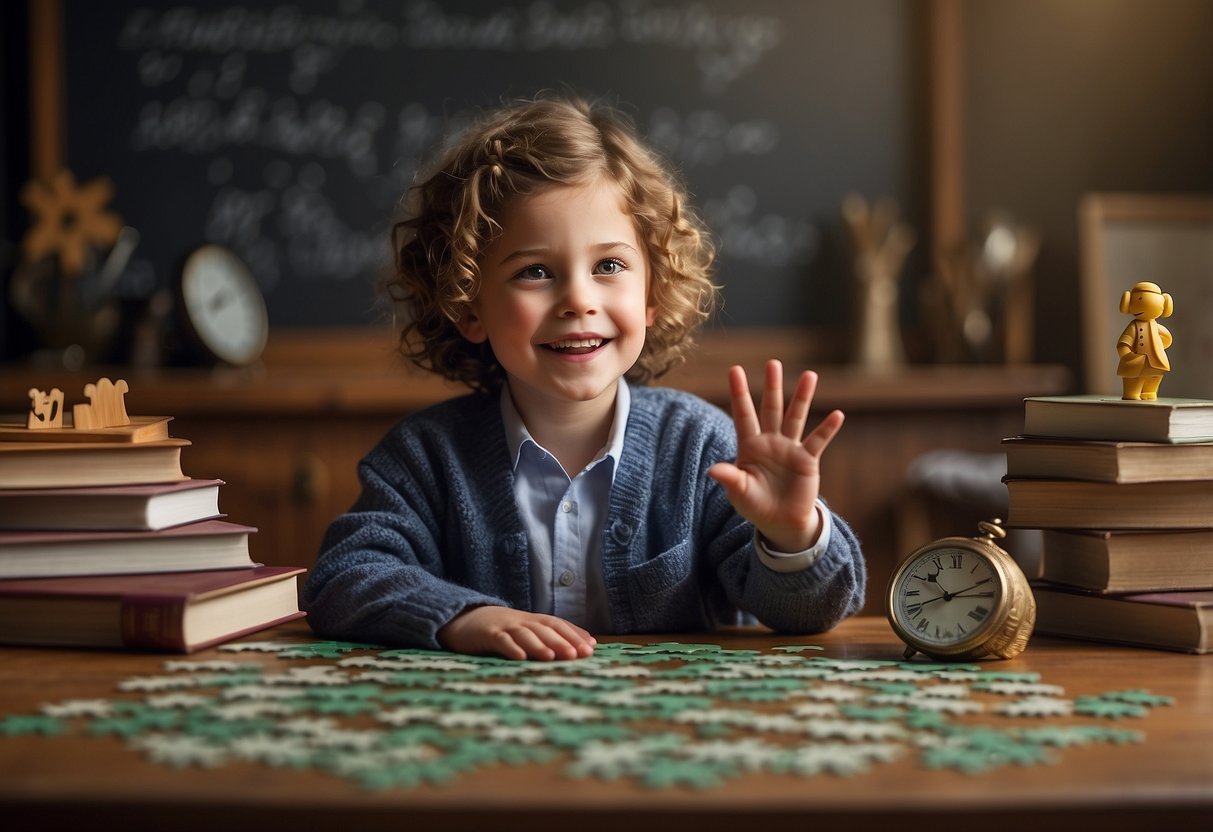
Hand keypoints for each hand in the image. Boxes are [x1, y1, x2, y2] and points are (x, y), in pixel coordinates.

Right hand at [437, 605, 596, 660]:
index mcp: (533, 621)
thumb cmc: (501, 630)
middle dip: (562, 642)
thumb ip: (549, 637)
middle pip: (544, 629)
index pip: (558, 625)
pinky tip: (519, 658)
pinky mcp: (487, 634)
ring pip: (524, 634)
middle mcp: (521, 621)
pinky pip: (500, 640)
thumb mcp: (525, 631)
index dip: (574, 635)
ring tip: (551, 658)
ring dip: (539, 645)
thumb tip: (583, 647)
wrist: (464, 620)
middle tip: (577, 655)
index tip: (591, 648)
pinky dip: (510, 648)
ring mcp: (504, 626)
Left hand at [708, 359, 844, 552]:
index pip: (743, 414)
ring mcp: (789, 449)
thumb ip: (730, 479)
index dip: (739, 393)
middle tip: (773, 363)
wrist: (780, 522)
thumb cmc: (755, 504)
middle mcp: (770, 441)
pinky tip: (837, 414)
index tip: (735, 369)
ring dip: (802, 397)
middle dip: (772, 386)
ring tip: (810, 375)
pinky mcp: (807, 460)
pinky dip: (827, 429)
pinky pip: (817, 441)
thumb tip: (712, 470)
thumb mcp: (739, 492)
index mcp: (749, 446)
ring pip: (796, 417)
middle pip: (771, 408)